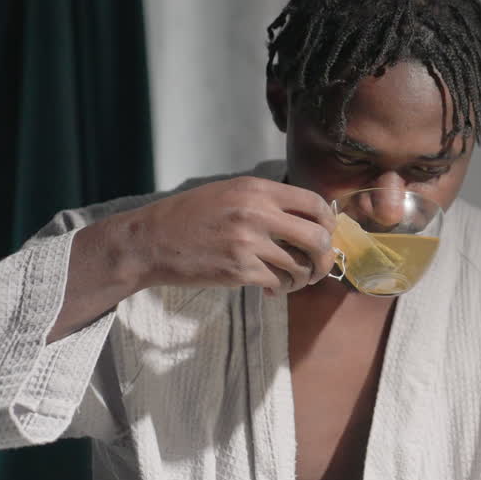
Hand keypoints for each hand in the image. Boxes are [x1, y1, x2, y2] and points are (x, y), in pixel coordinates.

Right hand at [121, 176, 336, 295]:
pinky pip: (278, 283)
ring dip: (302, 278)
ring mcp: (248, 243)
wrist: (151, 241)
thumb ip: (267, 201)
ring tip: (292, 280)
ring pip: (300, 266)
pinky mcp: (239, 270)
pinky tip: (271, 290)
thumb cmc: (190, 216)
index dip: (328, 222)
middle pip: (317, 238)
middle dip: (325, 257)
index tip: (325, 235)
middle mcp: (257, 213)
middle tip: (317, 266)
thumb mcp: (230, 193)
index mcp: (257, 189)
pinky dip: (280, 289)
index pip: (314, 203)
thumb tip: (308, 218)